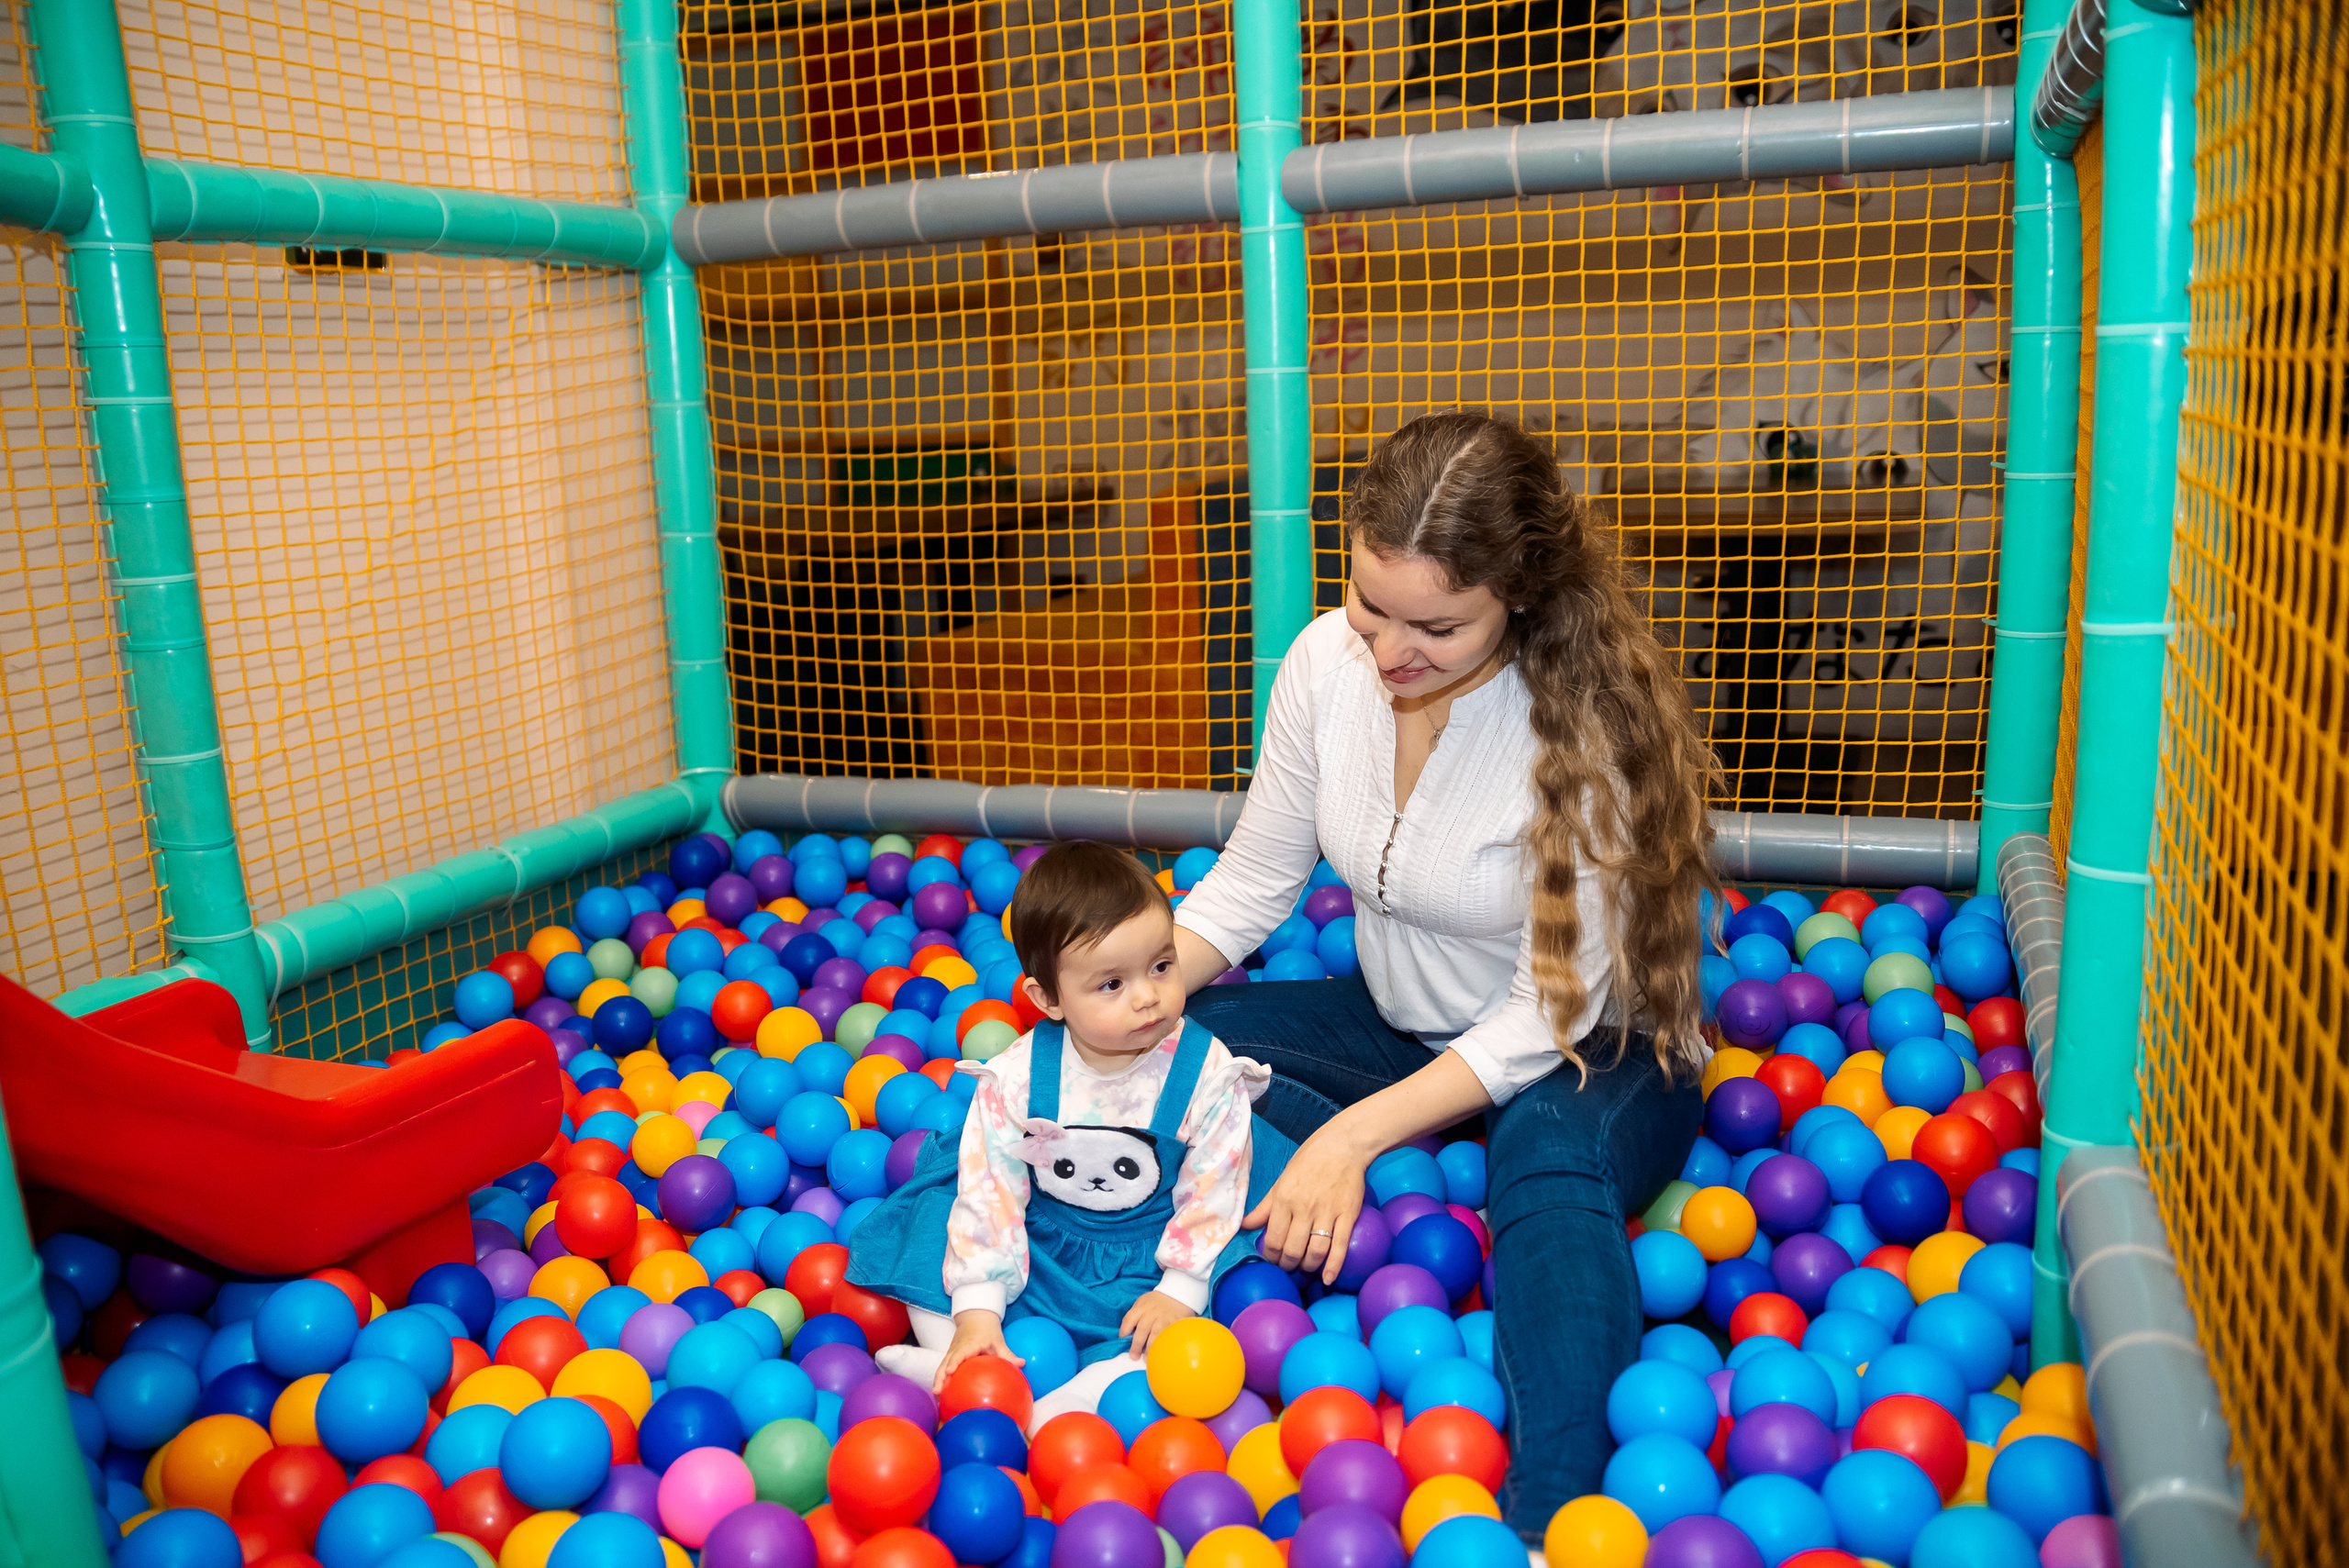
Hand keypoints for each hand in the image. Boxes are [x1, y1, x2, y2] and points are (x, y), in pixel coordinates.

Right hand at [934, 1309, 1024, 1394]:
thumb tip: (1022, 1364)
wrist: (975, 1317)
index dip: (954, 1362)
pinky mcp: (949, 1356)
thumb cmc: (987, 1330)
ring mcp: (951, 1352)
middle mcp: (957, 1348)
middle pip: (945, 1362)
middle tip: (937, 1391)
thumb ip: (1008, 1354)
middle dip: (939, 1377)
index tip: (950, 1372)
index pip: (959, 1353)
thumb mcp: (998, 1341)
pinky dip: (940, 1379)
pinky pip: (943, 1368)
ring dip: (937, 1380)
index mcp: (969, 1344)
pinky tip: (941, 1394)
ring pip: (941, 1366)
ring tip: (936, 1397)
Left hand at [1119, 1290, 1194, 1355]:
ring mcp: (1164, 1317)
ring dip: (1150, 1349)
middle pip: (1142, 1329)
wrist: (1178, 1292)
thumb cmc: (1156, 1301)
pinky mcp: (1175, 1323)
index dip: (1124, 1332)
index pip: (1129, 1319)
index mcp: (1142, 1306)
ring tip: (1147, 1359)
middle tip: (1133, 1356)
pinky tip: (1161, 1353)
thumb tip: (1128, 1335)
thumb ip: (1135, 1316)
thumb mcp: (1143, 1302)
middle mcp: (1152, 1312)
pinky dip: (1164, 1345)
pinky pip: (1168, 1336)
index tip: (1123, 1341)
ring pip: (1156, 1334)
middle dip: (1136, 1345)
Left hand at [1242, 1117, 1371, 1284]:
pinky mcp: (1347, 1215)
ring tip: (1305, 1268)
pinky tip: (1328, 1278)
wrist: (1343, 1145)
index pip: (1273, 1239)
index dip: (1271, 1256)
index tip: (1272, 1260)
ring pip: (1315, 1251)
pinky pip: (1340, 1246)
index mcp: (1284, 1199)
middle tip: (1288, 1267)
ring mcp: (1327, 1212)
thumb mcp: (1281, 1180)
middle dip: (1288, 1265)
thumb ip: (1264, 1207)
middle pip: (1293, 1249)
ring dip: (1308, 1267)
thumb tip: (1244, 1225)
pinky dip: (1333, 1266)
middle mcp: (1304, 1208)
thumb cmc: (1309, 1161)